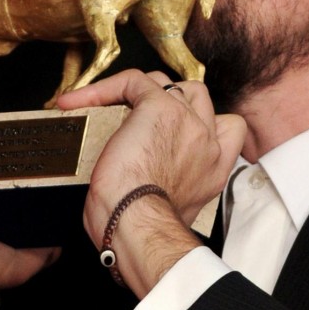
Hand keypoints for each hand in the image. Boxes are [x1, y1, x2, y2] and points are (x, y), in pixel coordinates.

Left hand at [56, 70, 245, 291]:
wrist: (136, 223)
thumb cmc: (142, 228)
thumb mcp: (170, 211)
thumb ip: (169, 190)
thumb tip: (142, 187)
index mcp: (215, 169)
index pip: (228, 128)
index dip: (204, 121)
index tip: (178, 130)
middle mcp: (207, 142)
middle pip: (197, 98)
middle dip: (170, 99)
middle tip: (138, 116)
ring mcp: (186, 120)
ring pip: (168, 84)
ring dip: (138, 90)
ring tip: (108, 104)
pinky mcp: (157, 107)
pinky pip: (133, 81)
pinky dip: (105, 87)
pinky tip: (79, 100)